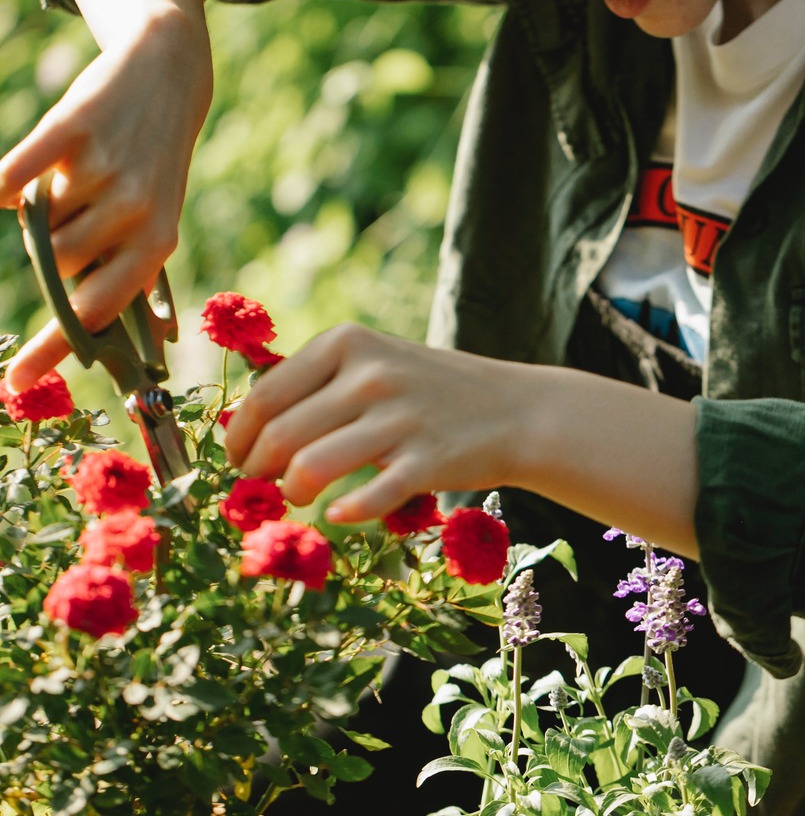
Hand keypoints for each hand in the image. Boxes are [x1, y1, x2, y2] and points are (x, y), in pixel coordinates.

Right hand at [0, 14, 211, 390]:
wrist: (165, 78)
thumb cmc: (154, 164)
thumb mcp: (158, 221)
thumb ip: (132, 274)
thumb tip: (134, 341)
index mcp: (158, 244)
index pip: (99, 311)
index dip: (55, 348)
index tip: (15, 383)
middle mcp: (137, 213)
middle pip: (56, 266)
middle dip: (52, 251)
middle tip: (74, 213)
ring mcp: (106, 171)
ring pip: (36, 226)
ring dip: (40, 212)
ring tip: (74, 182)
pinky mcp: (73, 128)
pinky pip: (12, 176)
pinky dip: (2, 184)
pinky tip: (5, 185)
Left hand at [224, 323, 701, 557]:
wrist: (515, 410)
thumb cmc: (431, 389)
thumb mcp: (375, 361)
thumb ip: (316, 383)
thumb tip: (246, 425)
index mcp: (349, 343)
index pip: (265, 395)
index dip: (239, 436)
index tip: (238, 460)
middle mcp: (370, 374)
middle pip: (279, 436)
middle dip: (256, 471)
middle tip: (260, 487)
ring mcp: (399, 418)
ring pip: (309, 468)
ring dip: (291, 493)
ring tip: (298, 497)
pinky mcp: (425, 461)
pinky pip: (365, 499)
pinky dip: (344, 512)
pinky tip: (340, 513)